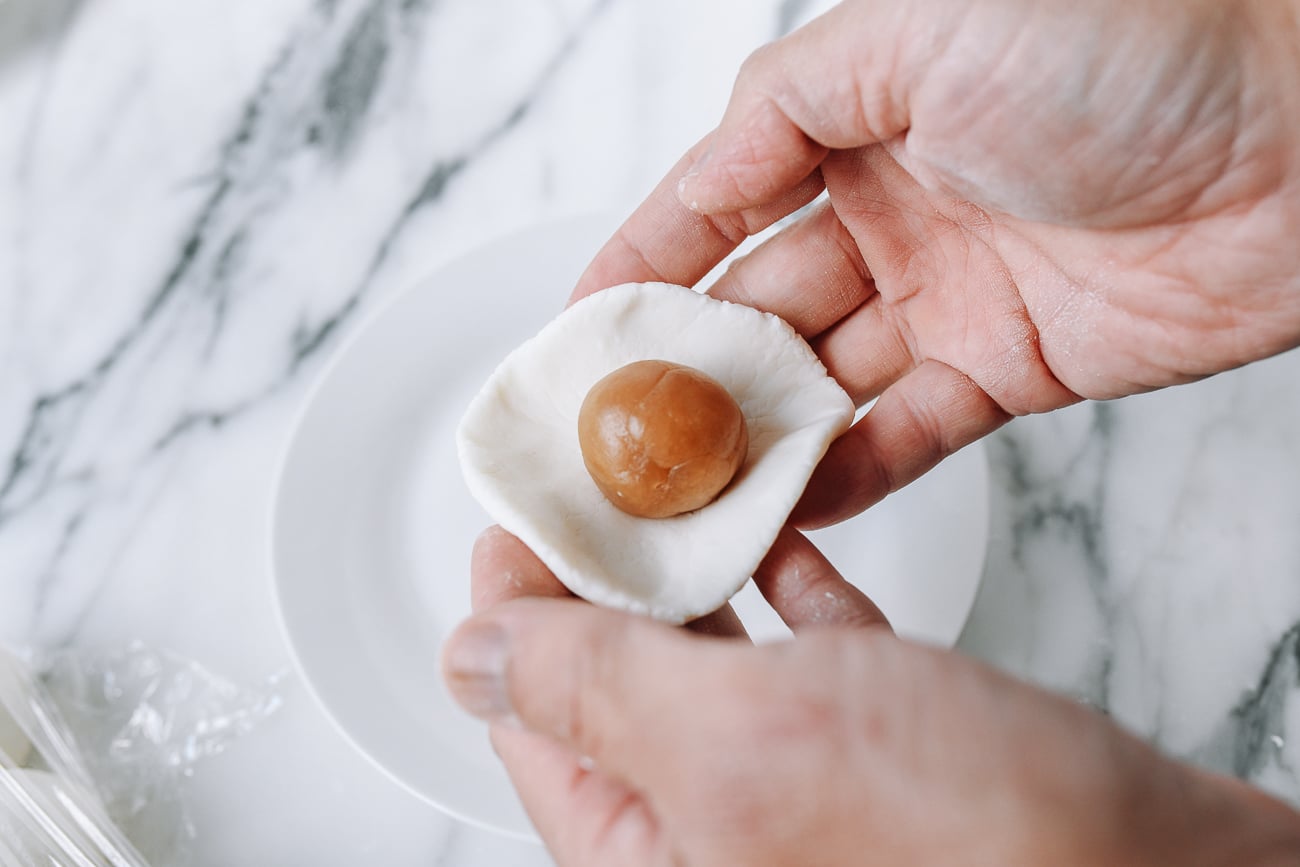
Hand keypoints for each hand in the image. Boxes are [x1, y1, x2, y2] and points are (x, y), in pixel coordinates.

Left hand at [442, 528, 1299, 865]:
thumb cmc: (969, 841)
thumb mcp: (739, 745)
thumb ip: (593, 694)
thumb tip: (468, 655)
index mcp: (650, 851)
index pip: (537, 716)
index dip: (515, 602)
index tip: (520, 505)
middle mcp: (717, 827)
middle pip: (622, 681)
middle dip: (605, 573)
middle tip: (605, 470)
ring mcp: (803, 786)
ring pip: (717, 659)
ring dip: (699, 569)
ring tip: (682, 477)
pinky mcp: (887, 748)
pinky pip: (807, 651)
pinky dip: (792, 584)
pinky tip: (785, 525)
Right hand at [572, 0, 1299, 528]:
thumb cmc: (1122, 43)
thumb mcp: (914, 30)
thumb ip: (786, 104)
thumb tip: (701, 175)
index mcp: (860, 120)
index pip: (720, 204)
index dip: (645, 263)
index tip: (581, 327)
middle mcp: (896, 209)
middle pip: (762, 306)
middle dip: (689, 367)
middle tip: (621, 432)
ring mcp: (950, 295)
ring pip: (824, 380)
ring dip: (756, 433)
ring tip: (688, 486)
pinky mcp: (1013, 368)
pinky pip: (909, 429)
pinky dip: (850, 467)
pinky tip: (791, 501)